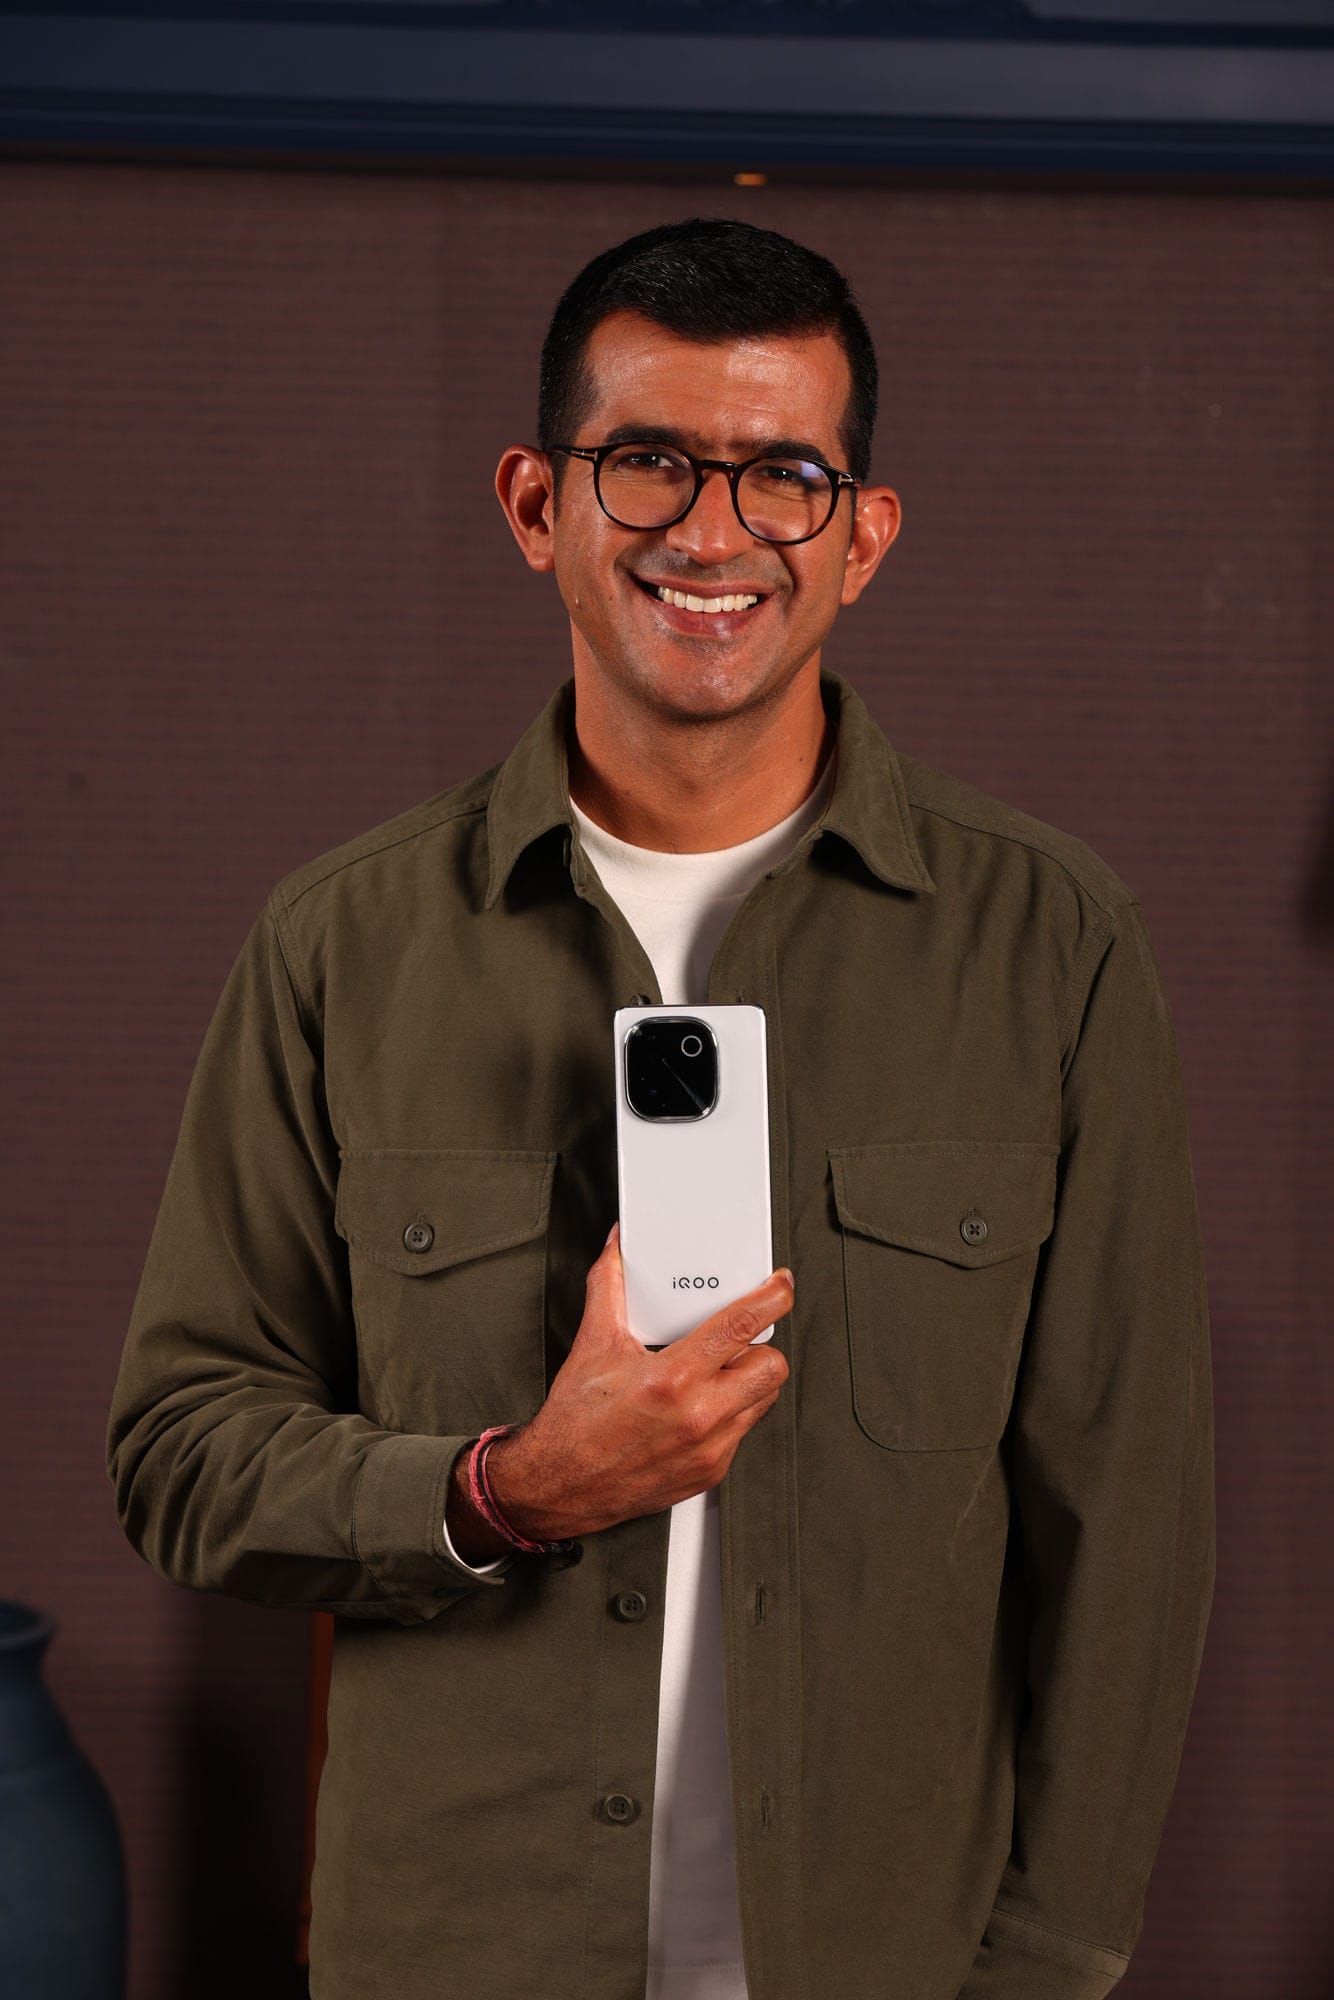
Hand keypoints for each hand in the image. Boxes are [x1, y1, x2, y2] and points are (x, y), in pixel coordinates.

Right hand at [487, 1224, 792, 1541]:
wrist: (560, 1484)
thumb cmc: (575, 1423)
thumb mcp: (593, 1344)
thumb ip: (608, 1287)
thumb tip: (616, 1251)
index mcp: (672, 1378)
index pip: (741, 1326)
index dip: (772, 1300)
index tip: (781, 1287)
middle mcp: (698, 1416)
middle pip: (771, 1366)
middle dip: (762, 1346)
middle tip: (739, 1339)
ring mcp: (709, 1448)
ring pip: (763, 1400)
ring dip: (748, 1380)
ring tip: (716, 1372)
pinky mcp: (710, 1472)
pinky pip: (743, 1432)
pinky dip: (731, 1413)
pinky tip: (701, 1406)